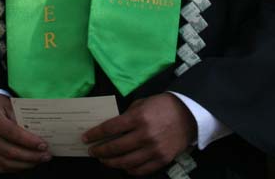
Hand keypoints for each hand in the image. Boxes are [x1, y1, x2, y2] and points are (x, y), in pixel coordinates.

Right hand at [0, 94, 50, 172]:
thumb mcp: (8, 104)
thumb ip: (21, 118)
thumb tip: (39, 134)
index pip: (11, 132)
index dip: (28, 141)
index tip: (43, 144)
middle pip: (9, 151)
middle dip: (30, 156)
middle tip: (46, 155)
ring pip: (5, 163)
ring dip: (25, 164)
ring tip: (39, 160)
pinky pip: (0, 167)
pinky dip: (16, 167)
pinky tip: (27, 163)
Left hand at [82, 94, 196, 175]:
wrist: (189, 114)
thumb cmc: (163, 106)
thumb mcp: (142, 103)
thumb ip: (127, 116)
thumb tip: (112, 128)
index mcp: (138, 117)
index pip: (110, 128)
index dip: (95, 134)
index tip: (86, 138)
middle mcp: (145, 135)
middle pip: (116, 147)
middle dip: (100, 151)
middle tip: (92, 151)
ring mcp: (154, 149)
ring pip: (127, 162)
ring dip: (112, 162)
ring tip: (104, 160)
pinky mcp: (162, 159)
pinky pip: (142, 170)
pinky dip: (129, 170)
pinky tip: (123, 166)